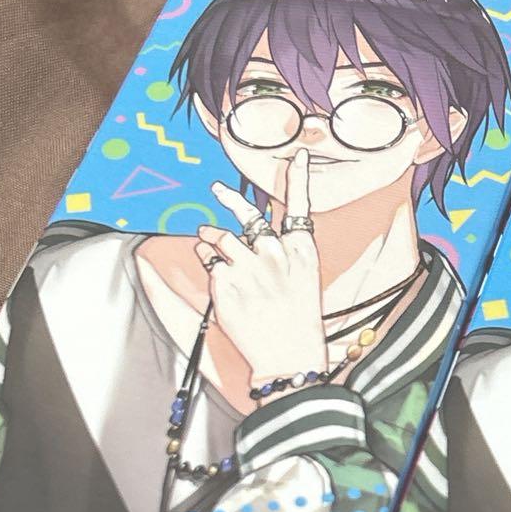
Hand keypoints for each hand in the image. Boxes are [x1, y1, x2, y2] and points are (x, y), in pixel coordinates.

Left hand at [194, 150, 327, 389]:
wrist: (288, 355)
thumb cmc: (299, 320)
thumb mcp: (303, 280)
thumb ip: (282, 253)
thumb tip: (250, 235)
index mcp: (302, 251)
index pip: (300, 205)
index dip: (299, 178)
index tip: (298, 156)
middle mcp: (276, 253)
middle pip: (248, 215)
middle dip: (230, 199)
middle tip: (217, 188)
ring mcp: (249, 266)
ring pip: (221, 236)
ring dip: (211, 235)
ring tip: (206, 236)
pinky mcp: (225, 281)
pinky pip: (210, 260)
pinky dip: (209, 262)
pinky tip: (217, 274)